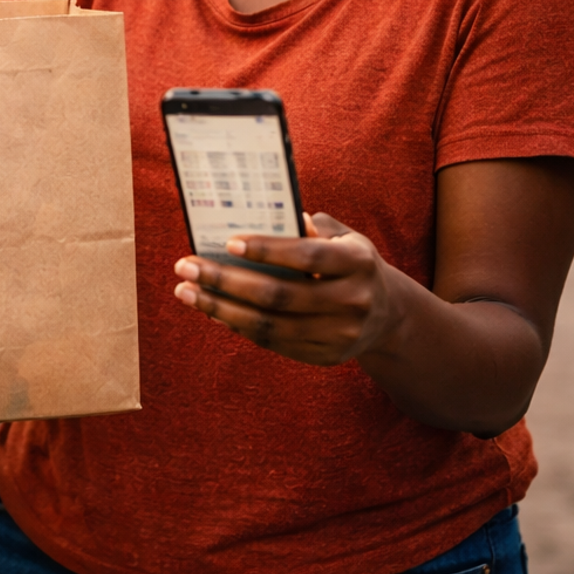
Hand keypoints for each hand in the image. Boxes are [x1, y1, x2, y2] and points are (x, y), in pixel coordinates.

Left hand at [170, 213, 405, 366]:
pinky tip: (212, 310)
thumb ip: (310, 226)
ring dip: (220, 308)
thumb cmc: (349, 263)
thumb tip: (262, 217)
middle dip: (224, 280)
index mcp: (358, 262)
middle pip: (279, 295)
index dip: (267, 250)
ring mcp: (340, 335)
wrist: (387, 315)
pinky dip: (237, 326)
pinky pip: (273, 342)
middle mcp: (353, 301)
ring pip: (269, 325)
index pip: (308, 255)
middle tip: (185, 266)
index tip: (228, 243)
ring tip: (186, 291)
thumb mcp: (344, 237)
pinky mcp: (325, 357)